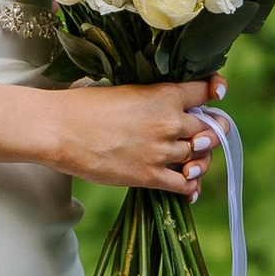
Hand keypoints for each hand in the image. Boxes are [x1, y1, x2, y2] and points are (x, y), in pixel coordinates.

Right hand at [45, 77, 221, 193]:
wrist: (59, 130)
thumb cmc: (85, 105)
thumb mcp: (126, 89)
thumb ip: (153, 97)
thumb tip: (166, 105)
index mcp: (164, 94)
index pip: (205, 91)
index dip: (213, 91)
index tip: (215, 93)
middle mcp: (169, 122)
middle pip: (211, 128)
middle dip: (210, 131)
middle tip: (202, 134)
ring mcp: (162, 151)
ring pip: (201, 157)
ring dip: (199, 159)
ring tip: (191, 160)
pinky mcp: (150, 177)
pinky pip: (186, 185)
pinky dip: (191, 186)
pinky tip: (188, 183)